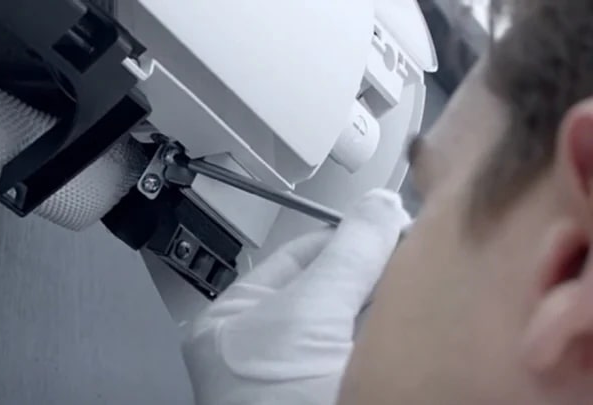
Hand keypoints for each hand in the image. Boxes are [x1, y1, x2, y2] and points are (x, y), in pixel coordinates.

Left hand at [182, 189, 410, 404]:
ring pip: (354, 319)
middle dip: (374, 270)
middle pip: (332, 287)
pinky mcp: (337, 392)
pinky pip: (368, 349)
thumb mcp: (306, 316)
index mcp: (234, 322)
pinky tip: (420, 321)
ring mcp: (302, 376)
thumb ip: (345, 256)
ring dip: (388, 301)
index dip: (349, 236)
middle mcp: (265, 348)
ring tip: (424, 281)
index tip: (393, 223)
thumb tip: (379, 205)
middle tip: (418, 250)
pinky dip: (394, 333)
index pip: (299, 257)